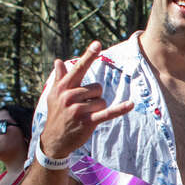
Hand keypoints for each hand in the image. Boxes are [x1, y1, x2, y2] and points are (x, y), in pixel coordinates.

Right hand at [39, 41, 134, 159]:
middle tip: (83, 107)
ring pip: (102, 101)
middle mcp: (70, 96)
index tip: (97, 44)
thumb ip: (59, 77)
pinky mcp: (88, 121)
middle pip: (97, 88)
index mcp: (63, 87)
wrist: (54, 140)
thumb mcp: (54, 95)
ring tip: (85, 115)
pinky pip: (107, 113)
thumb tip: (58, 61)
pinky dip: (119, 109)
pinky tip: (130, 104)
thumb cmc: (56, 114)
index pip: (79, 68)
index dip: (89, 56)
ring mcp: (79, 109)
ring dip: (98, 108)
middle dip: (94, 97)